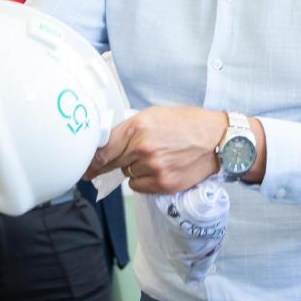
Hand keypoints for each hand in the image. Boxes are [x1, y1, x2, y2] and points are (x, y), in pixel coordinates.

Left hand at [92, 107, 231, 194]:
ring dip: (133, 169)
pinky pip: (139, 186)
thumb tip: (105, 145)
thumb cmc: (187, 123)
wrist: (218, 140)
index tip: (82, 166)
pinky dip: (144, 180)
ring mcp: (153, 168)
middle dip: (105, 166)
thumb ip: (129, 129)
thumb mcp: (154, 115)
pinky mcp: (163, 184)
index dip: (90, 159)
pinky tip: (159, 169)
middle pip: (111, 164)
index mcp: (137, 127)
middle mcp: (143, 149)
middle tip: (96, 171)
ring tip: (153, 158)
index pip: (102, 149)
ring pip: (126, 174)